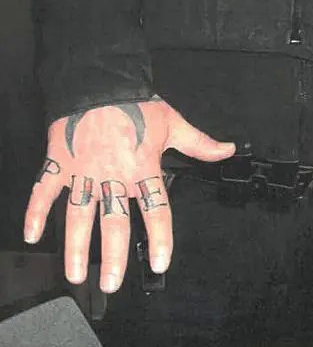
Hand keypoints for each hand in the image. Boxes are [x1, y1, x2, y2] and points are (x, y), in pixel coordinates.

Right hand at [24, 97, 234, 292]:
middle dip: (113, 257)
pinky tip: (33, 235)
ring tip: (77, 274)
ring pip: (78, 216)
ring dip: (77, 247)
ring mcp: (84, 171)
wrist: (99, 81)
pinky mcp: (59, 163)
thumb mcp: (174, 123)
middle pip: (115, 222)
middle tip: (112, 283)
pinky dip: (36, 212)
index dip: (160, 239)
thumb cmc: (135, 104)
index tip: (161, 262)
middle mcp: (113, 175)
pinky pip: (43, 191)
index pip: (156, 210)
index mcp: (143, 168)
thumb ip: (200, 143)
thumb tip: (228, 150)